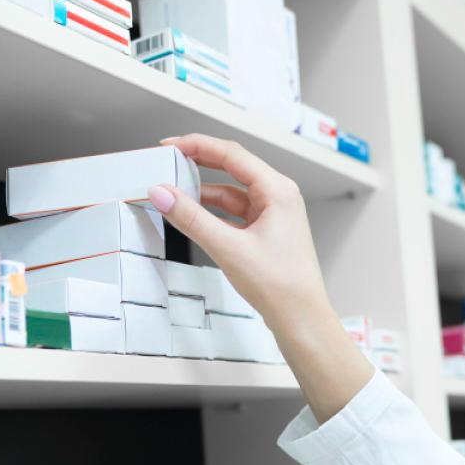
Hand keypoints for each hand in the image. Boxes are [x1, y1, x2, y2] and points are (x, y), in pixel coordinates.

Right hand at [147, 134, 330, 330]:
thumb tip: (163, 194)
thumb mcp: (228, 248)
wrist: (300, 319)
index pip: (232, 154)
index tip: (170, 146)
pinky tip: (194, 214)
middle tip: (169, 160)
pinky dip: (213, 210)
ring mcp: (273, 214)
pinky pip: (235, 211)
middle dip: (199, 162)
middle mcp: (279, 196)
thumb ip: (191, 218)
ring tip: (175, 190)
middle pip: (232, 167)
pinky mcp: (266, 231)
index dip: (197, 145)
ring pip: (232, 191)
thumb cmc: (281, 286)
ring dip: (203, 189)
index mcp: (278, 191)